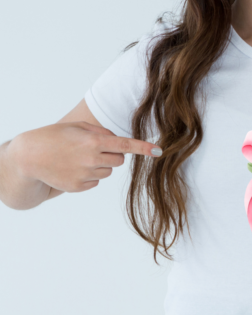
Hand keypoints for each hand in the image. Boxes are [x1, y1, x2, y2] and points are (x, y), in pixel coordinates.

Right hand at [12, 121, 161, 192]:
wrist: (29, 157)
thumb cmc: (55, 137)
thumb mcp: (77, 128)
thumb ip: (102, 133)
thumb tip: (121, 144)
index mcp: (92, 141)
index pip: (125, 145)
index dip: (144, 148)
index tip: (159, 151)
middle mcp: (92, 159)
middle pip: (119, 160)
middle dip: (112, 155)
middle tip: (93, 149)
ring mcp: (86, 174)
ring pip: (108, 171)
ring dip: (99, 165)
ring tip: (78, 159)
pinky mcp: (80, 187)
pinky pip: (96, 181)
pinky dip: (89, 176)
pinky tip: (73, 169)